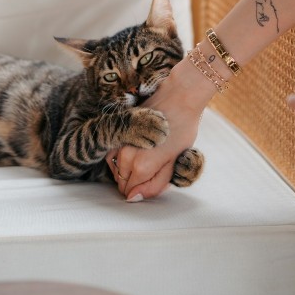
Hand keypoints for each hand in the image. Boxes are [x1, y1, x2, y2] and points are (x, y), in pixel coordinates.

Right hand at [107, 57, 213, 200]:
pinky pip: (113, 155)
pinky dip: (121, 157)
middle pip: (122, 182)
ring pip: (116, 168)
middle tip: (154, 168)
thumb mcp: (174, 162)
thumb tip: (134, 198)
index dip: (142, 191)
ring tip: (146, 157)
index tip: (154, 180)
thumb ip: (155, 184)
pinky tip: (137, 149)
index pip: (131, 193)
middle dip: (135, 181)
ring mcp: (119, 142)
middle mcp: (125, 155)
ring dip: (127, 170)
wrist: (179, 97)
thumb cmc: (182, 128)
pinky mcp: (117, 131)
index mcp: (141, 166)